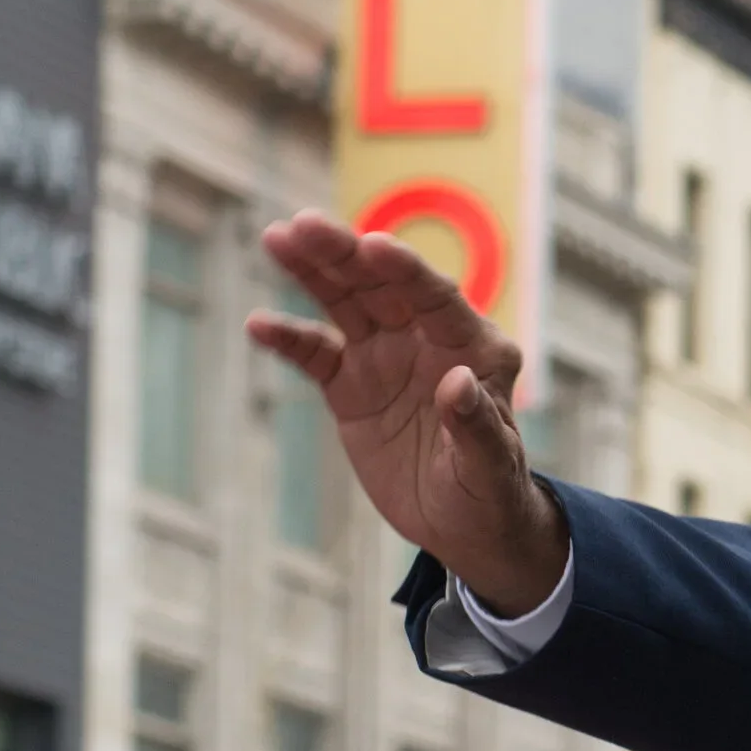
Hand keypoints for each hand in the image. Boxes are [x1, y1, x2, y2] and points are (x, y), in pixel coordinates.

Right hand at [249, 212, 570, 613]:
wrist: (465, 526)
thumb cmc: (492, 491)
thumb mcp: (490, 466)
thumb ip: (477, 425)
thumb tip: (457, 383)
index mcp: (474, 348)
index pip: (436, 298)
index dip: (404, 271)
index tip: (372, 245)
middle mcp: (428, 340)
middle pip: (383, 286)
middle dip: (345, 254)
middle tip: (304, 224)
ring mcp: (387, 358)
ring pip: (347, 303)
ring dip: (314, 271)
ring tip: (277, 238)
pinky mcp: (352, 385)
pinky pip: (315, 353)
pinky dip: (289, 338)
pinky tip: (259, 324)